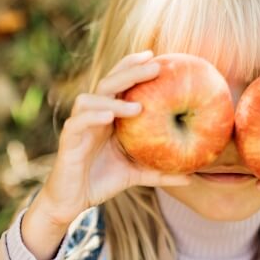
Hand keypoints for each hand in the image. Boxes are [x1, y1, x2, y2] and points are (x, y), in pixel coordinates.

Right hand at [24, 50, 190, 259]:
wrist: (71, 202)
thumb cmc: (101, 182)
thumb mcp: (135, 175)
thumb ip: (159, 173)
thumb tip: (191, 179)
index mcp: (108, 117)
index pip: (119, 83)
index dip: (133, 66)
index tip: (157, 57)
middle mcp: (92, 116)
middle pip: (108, 83)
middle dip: (130, 71)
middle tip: (155, 65)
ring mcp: (79, 126)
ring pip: (90, 98)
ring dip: (114, 98)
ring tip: (138, 106)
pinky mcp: (68, 140)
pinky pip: (78, 122)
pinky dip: (93, 116)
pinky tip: (110, 117)